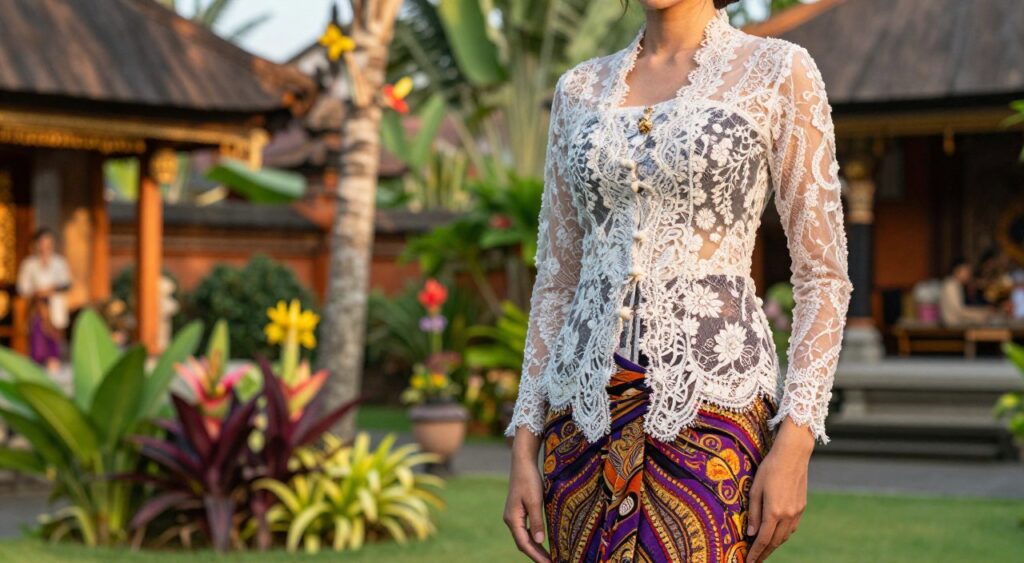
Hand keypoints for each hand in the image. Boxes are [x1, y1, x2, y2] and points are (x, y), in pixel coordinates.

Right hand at [503, 428, 550, 562]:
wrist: (522, 462)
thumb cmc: (529, 479)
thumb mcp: (535, 501)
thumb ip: (536, 522)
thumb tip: (539, 542)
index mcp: (512, 518)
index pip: (524, 543)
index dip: (536, 556)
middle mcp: (511, 519)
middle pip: (523, 543)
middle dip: (536, 555)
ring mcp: (513, 515)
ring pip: (524, 537)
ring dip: (535, 548)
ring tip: (549, 557)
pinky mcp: (518, 511)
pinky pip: (525, 530)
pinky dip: (534, 538)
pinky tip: (542, 542)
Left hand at [745, 417, 814, 561]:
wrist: (793, 455)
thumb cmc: (770, 469)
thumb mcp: (755, 490)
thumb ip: (754, 514)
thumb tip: (751, 534)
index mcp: (774, 512)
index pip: (763, 540)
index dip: (755, 553)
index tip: (748, 561)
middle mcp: (788, 515)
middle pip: (775, 542)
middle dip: (764, 553)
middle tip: (755, 560)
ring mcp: (797, 512)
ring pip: (785, 537)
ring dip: (774, 546)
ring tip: (763, 551)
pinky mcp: (802, 507)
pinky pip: (792, 528)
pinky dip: (783, 536)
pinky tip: (776, 536)